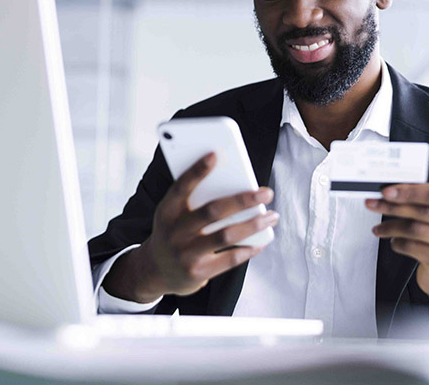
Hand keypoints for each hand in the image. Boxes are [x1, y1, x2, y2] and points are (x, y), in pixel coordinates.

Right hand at [103, 152, 277, 301]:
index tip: (216, 154)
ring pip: (226, 235)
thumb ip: (196, 199)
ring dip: (253, 224)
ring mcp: (185, 254)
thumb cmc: (175, 231)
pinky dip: (249, 248)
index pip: (182, 187)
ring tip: (272, 216)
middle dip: (243, 200)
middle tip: (266, 192)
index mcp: (167, 211)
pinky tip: (262, 240)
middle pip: (213, 211)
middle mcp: (174, 232)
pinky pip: (230, 259)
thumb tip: (236, 185)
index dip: (197, 170)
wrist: (156, 270)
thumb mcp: (174, 213)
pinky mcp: (198, 273)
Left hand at [366, 184, 428, 323]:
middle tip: (375, 204)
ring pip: (417, 229)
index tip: (387, 191)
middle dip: (395, 206)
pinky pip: (413, 247)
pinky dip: (398, 243)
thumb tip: (393, 190)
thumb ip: (426, 201)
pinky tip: (394, 242)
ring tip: (379, 228)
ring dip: (391, 226)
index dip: (410, 191)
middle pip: (426, 210)